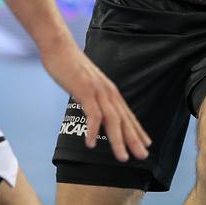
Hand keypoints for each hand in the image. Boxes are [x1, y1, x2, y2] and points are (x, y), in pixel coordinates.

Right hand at [38, 39, 150, 163]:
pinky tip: (90, 144)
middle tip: (143, 156)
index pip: (127, 114)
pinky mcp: (85, 90)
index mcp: (109, 91)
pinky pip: (92, 114)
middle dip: (134, 140)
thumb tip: (95, 110)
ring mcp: (97, 91)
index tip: (146, 144)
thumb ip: (93, 97)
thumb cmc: (70, 66)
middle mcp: (108, 92)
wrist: (59, 47)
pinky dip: (93, 130)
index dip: (137, 130)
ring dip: (118, 141)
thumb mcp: (86, 84)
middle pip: (124, 119)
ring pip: (112, 120)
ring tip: (122, 158)